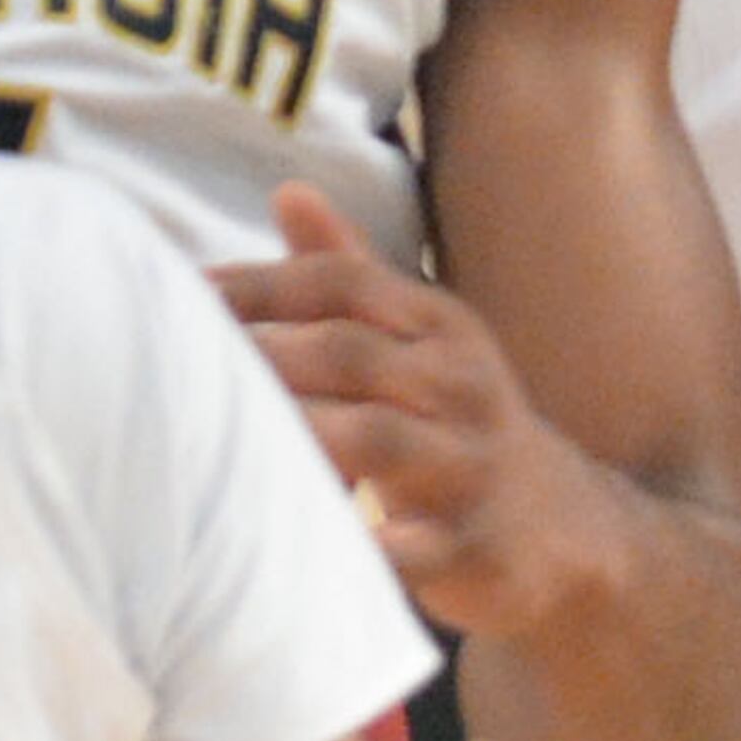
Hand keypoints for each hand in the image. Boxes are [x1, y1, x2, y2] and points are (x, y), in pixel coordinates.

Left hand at [214, 187, 602, 640]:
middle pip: (349, 352)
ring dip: (297, 432)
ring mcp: (468, 466)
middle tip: (175, 360)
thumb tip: (287, 191)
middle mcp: (457, 382)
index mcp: (437, 325)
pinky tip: (301, 546)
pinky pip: (411, 549)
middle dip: (263, 352)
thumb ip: (351, 271)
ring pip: (376, 438)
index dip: (262, 283)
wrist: (565, 529)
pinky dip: (362, 547)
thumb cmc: (458, 423)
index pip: (342, 284)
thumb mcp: (423, 340)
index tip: (183, 294)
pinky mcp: (473, 548)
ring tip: (219, 437)